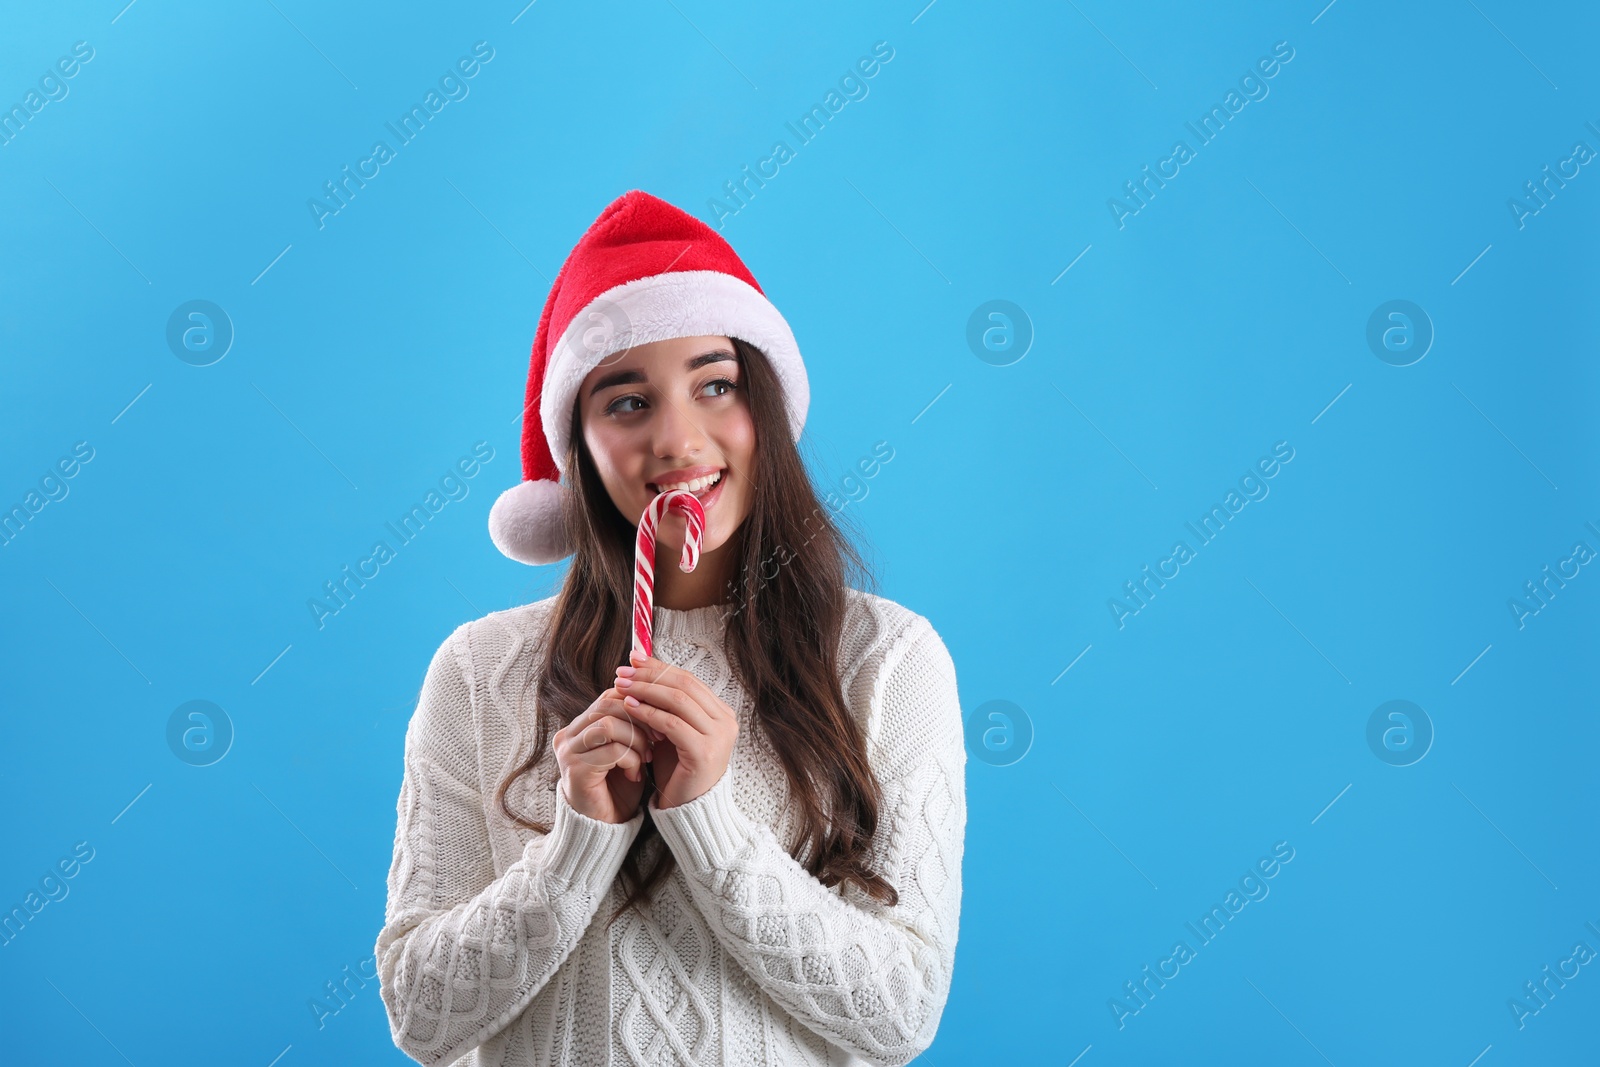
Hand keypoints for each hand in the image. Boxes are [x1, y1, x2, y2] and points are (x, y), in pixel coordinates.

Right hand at [552, 687, 654, 823]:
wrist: (605, 827)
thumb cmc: (619, 787)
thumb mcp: (628, 748)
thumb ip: (633, 724)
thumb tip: (658, 696)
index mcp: (580, 726)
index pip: (609, 695)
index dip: (639, 703)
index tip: (662, 718)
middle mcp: (568, 735)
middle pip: (607, 704)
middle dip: (640, 718)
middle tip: (659, 736)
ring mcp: (568, 752)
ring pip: (609, 725)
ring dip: (636, 739)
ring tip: (646, 757)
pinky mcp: (575, 771)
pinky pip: (611, 751)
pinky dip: (631, 759)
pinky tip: (635, 775)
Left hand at [614, 648, 737, 809]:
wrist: (688, 810)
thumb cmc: (678, 770)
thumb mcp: (672, 731)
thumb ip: (664, 704)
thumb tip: (639, 669)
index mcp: (722, 713)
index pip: (688, 679)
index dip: (659, 666)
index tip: (633, 659)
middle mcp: (726, 721)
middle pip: (684, 685)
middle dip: (650, 675)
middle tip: (622, 671)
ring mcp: (719, 736)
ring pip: (678, 700)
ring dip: (645, 690)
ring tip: (621, 686)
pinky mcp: (704, 752)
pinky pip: (672, 724)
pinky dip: (648, 712)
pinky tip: (629, 707)